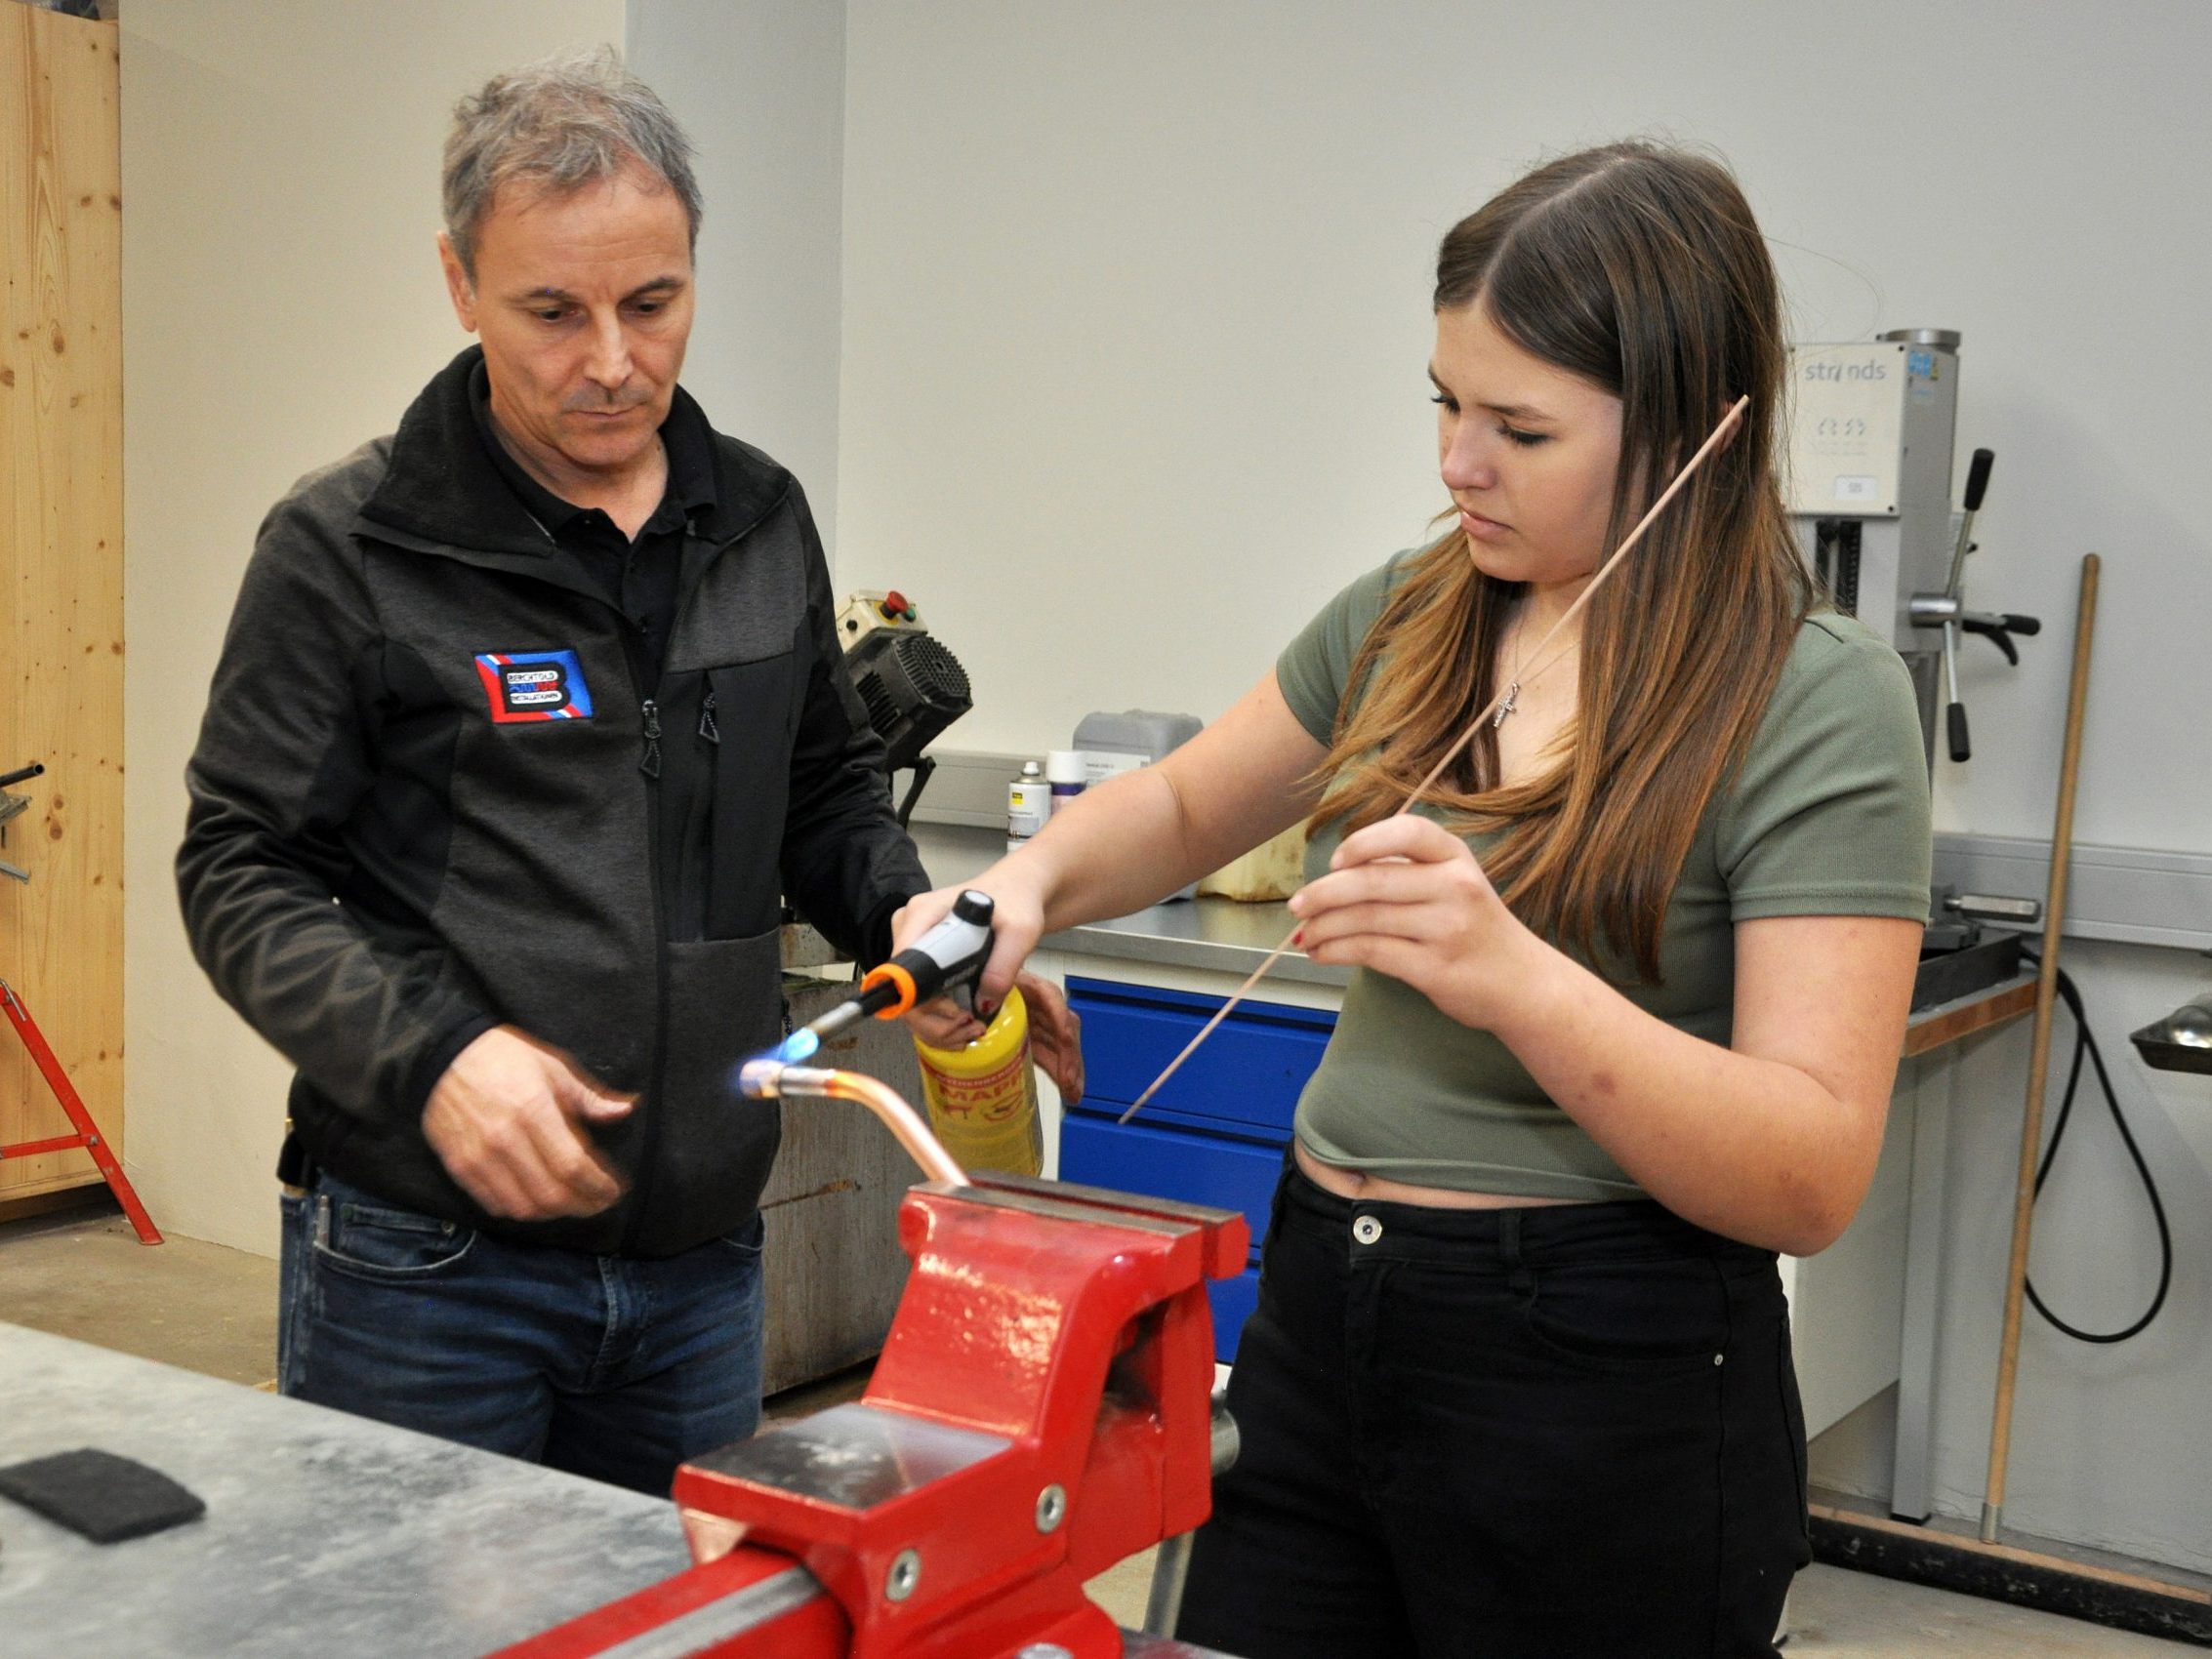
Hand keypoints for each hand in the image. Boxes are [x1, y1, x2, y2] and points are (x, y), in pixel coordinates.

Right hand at [421, 1026, 634, 1219]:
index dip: (598, 1186)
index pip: (573, 1165)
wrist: (441, 1057)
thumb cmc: (503, 1058)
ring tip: (571, 1203)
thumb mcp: (552, 1067)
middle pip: (551, 1194)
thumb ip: (589, 1097)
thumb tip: (626, 1110)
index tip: (613, 1191)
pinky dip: (520, 1210)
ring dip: (553, 1213)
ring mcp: (479, 1157)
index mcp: (533, 1110)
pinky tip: (536, 1201)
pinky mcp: (460, 1167)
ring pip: (523, 1207)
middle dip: (583, 1206)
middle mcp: (505, 1139)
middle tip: (598, 1203)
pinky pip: (494, 1204)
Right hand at [893, 877, 1083, 1104]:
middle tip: (971, 1027)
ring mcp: (913, 945)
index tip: (956, 1012)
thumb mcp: (1020, 931)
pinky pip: (919, 997)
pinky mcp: (922, 959)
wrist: (1016, 893)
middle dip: (933, 1020)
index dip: (922, 996)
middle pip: (902, 989)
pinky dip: (939, 1018)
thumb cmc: (1016, 902)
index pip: (903, 964)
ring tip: (973, 1027)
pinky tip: (965, 1020)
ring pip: (908, 1000)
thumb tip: (982, 1005)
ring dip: (937, 1025)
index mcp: (923, 914)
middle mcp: (909, 928)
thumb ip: (1003, 966)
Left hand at [1287, 814, 1539, 1029]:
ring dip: (1323, 927)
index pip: (1408, 832)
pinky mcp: (1435, 967)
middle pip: (1372, 880)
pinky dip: (1336, 951)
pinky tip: (1322, 952)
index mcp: (1456, 858)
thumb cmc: (1475, 929)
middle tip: (1297, 906)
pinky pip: (1371, 952)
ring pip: (1365, 918)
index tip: (1336, 860)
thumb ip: (1406, 873)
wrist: (1522, 983)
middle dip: (1323, 893)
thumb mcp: (1455, 884)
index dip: (1364, 841)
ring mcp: (1447, 928)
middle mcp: (1455, 887)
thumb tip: (1332, 881)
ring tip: (1305, 935)